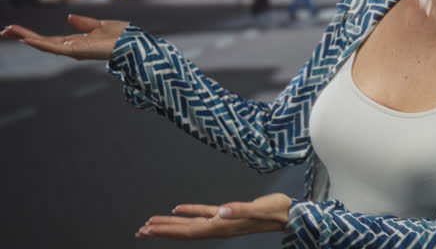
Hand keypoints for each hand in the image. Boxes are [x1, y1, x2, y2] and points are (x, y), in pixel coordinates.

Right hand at [1, 14, 128, 60]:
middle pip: (42, 42)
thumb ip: (84, 23)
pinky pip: (56, 48)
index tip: (14, 30)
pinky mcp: (78, 52)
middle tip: (3, 32)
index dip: (32, 35)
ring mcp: (74, 51)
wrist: (135, 43)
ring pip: (45, 45)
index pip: (49, 39)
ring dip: (27, 38)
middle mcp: (72, 48)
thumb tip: (69, 18)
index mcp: (76, 42)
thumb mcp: (101, 25)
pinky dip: (41, 44)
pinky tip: (28, 39)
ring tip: (9, 32)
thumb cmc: (123, 37)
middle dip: (23, 37)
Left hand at [136, 193, 291, 239]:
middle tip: (141, 230)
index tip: (149, 229)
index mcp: (223, 226)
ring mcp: (223, 220)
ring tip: (152, 224)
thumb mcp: (260, 209)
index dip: (168, 230)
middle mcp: (219, 226)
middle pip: (185, 231)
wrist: (289, 214)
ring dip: (171, 225)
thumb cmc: (277, 211)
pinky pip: (203, 214)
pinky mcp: (228, 212)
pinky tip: (178, 209)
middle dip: (162, 231)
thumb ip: (241, 210)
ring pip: (191, 224)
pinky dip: (189, 212)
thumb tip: (221, 211)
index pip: (189, 230)